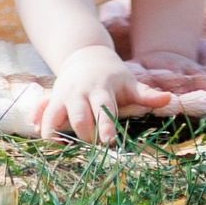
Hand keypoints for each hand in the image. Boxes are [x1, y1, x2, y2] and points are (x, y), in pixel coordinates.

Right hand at [37, 45, 172, 144]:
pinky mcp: (52, 97)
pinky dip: (37, 119)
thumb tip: (170, 99)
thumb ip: (147, 94)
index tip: (108, 141)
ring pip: (53, 114)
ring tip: (56, 148)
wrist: (85, 55)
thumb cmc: (112, 75)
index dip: (105, 124)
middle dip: (84, 134)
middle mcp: (78, 92)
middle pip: (78, 115)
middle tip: (93, 149)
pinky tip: (35, 129)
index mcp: (99, 89)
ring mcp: (62, 94)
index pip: (103, 108)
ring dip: (53, 130)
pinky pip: (41, 108)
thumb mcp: (129, 82)